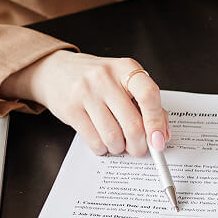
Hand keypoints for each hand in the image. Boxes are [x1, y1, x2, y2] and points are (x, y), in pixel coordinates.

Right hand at [0, 51, 169, 156]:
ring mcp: (86, 92)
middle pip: (132, 124)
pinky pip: (95, 141)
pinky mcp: (71, 109)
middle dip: (139, 146)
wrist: (55, 71)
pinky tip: (102, 140)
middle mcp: (106, 78)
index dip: (157, 122)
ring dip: (119, 148)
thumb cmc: (98, 80)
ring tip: (117, 142)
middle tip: (138, 149)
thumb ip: (146, 104)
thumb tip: (162, 134)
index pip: (149, 95)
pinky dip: (103, 148)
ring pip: (114, 137)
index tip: (159, 141)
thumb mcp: (124, 82)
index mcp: (126, 68)